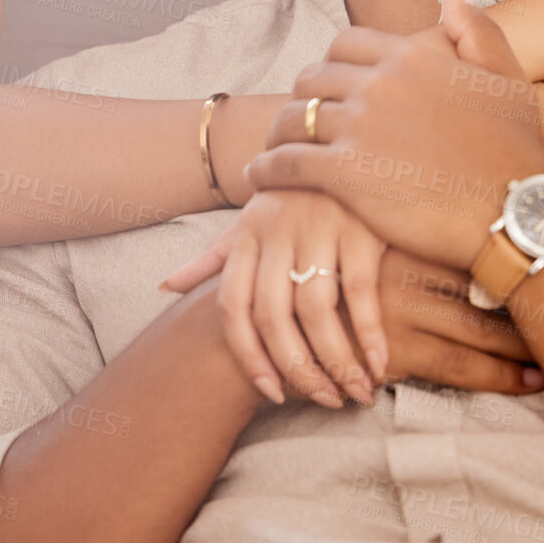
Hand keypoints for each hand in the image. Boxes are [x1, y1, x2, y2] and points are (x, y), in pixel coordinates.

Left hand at [162, 189, 386, 407]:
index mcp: (246, 235)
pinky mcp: (360, 225)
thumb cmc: (296, 192)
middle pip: (273, 317)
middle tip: (327, 401)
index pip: (232, 307)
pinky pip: (360, 292)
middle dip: (297, 369)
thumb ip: (213, 257)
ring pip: (317, 312)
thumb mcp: (250, 219)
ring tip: (356, 392)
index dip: (248, 357)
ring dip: (337, 362)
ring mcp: (318, 226)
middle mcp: (276, 231)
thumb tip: (164, 286)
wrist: (343, 141)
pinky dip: (369, 334)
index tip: (272, 393)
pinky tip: (379, 363)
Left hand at [244, 0, 543, 269]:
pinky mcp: (344, 173)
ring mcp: (358, 127)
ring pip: (293, 118)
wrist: (517, 210)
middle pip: (312, 78)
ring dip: (278, 133)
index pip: (345, 44)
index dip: (331, 64)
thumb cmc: (514, 148)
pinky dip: (265, 168)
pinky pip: (286, 162)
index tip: (328, 87)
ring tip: (273, 149)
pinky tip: (258, 176)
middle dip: (302, 97)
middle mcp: (378, 83)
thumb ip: (475, 29)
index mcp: (409, 56)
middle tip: (298, 120)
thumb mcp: (504, 76)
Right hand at [368, 245, 543, 397]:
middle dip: (534, 310)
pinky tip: (526, 383)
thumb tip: (500, 262)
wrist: (294, 327)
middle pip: (486, 286)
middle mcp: (404, 266)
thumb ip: (431, 248)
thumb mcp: (385, 249)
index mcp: (410, 236)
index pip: (481, 249)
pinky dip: (500, 377)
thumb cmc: (355, 288)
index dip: (523, 269)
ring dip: (524, 349)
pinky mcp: (394, 350)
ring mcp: (398, 308)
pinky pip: (459, 366)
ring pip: (481, 330)